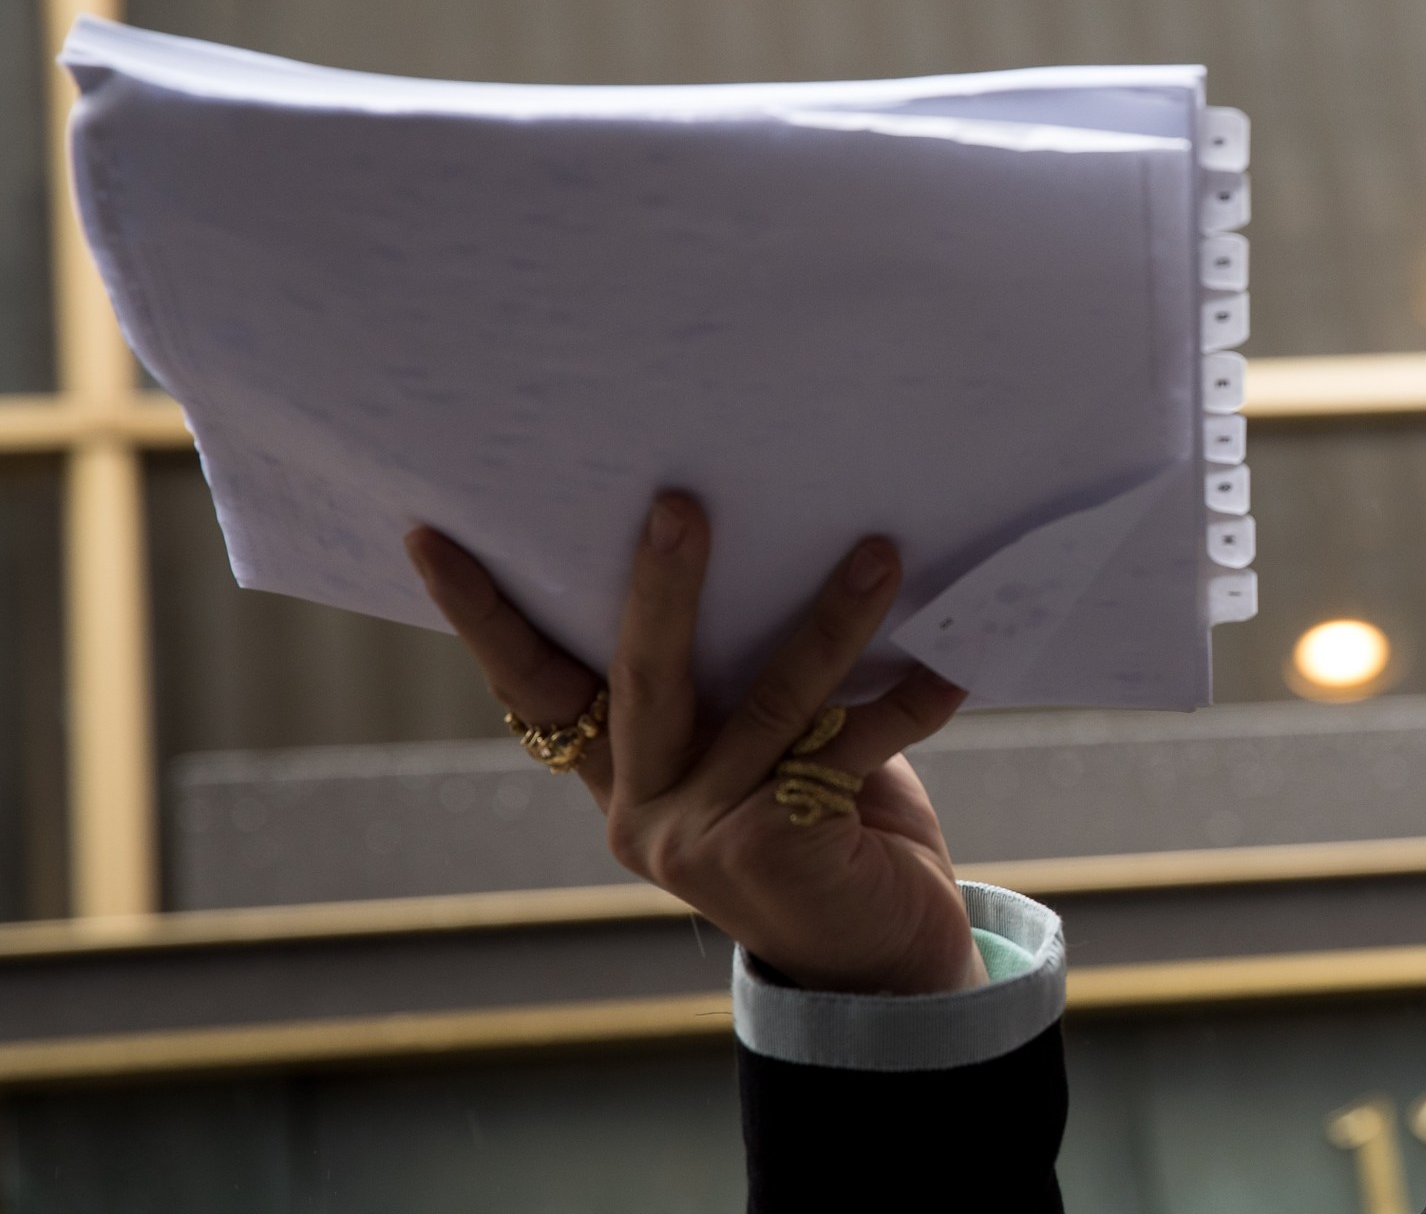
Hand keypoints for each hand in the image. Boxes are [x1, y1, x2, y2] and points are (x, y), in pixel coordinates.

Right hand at [405, 493, 982, 994]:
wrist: (890, 964)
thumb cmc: (835, 836)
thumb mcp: (770, 758)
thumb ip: (746, 688)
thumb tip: (779, 556)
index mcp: (625, 780)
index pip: (536, 687)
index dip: (482, 614)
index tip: (432, 535)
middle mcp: (646, 811)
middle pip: (642, 674)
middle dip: (662, 582)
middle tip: (682, 501)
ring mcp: (702, 837)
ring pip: (767, 700)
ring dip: (830, 619)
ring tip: (877, 554)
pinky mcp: (775, 849)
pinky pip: (846, 747)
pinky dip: (909, 700)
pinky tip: (953, 665)